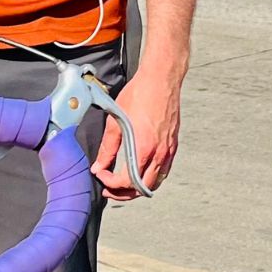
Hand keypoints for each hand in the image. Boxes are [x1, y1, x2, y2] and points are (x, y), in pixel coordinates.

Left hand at [95, 64, 178, 202]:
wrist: (161, 79)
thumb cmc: (140, 94)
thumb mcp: (116, 122)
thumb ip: (107, 148)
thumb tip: (99, 165)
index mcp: (143, 149)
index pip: (127, 182)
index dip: (111, 184)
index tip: (101, 175)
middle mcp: (159, 153)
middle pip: (142, 189)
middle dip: (124, 192)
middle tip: (110, 187)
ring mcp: (168, 150)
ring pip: (155, 183)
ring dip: (139, 187)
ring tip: (124, 182)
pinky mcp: (173, 144)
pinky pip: (163, 171)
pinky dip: (151, 177)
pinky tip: (140, 169)